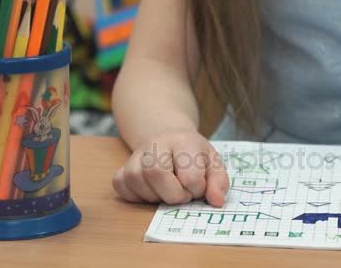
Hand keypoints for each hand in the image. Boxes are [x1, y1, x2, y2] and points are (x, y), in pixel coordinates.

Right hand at [112, 130, 229, 206]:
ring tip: (167, 190)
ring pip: (136, 180)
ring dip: (155, 196)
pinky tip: (151, 191)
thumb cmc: (194, 155)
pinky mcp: (123, 168)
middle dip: (173, 194)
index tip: (198, 187)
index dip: (197, 189)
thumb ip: (218, 182)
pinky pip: (122, 187)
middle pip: (156, 173)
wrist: (170, 139)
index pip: (189, 175)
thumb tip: (217, 201)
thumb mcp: (213, 163)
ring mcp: (136, 155)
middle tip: (182, 194)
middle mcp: (156, 143)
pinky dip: (136, 196)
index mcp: (184, 141)